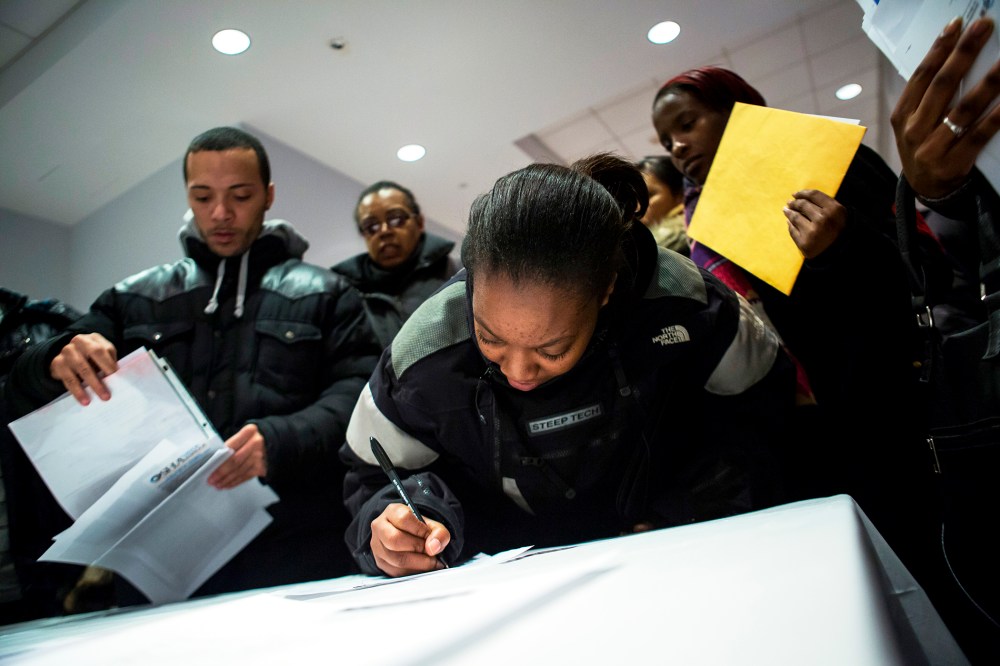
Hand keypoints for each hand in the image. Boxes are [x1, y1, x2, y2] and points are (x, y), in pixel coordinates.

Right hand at [49, 333, 117, 404]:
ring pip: (80, 370)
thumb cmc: (93, 355)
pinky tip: (84, 400)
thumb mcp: (103, 353)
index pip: (100, 350)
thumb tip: (118, 376)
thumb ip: (110, 360)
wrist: (69, 354)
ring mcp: (66, 352)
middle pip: (89, 361)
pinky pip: (68, 380)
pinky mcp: (57, 363)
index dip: (108, 364)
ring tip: (99, 398)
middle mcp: (78, 342)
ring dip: (90, 386)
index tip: (115, 377)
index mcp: (92, 339)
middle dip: (98, 380)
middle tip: (107, 394)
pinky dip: (77, 391)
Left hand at [208, 423, 267, 488]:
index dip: (219, 459)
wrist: (272, 441)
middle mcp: (256, 443)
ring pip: (239, 471)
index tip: (209, 467)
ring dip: (226, 479)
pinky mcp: (262, 467)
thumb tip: (214, 461)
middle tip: (211, 479)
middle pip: (235, 460)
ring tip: (217, 484)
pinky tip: (227, 484)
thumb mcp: (243, 435)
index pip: (230, 446)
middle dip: (221, 472)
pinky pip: (246, 476)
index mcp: (249, 431)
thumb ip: (231, 444)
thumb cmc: (251, 438)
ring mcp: (260, 456)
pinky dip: (235, 482)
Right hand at [371, 503, 449, 576]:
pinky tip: (422, 567)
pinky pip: (397, 572)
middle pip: (395, 540)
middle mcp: (380, 527)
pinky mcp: (380, 563)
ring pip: (396, 559)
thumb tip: (433, 548)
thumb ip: (439, 533)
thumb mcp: (432, 525)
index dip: (420, 529)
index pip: (404, 518)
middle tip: (429, 551)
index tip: (429, 536)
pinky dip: (414, 572)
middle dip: (417, 547)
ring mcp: (377, 546)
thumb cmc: (418, 529)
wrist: (408, 537)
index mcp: (392, 512)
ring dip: (419, 563)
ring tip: (430, 561)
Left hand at [783, 189, 846, 258]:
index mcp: (834, 210)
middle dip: (794, 202)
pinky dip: (790, 224)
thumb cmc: (838, 230)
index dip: (803, 193)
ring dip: (788, 211)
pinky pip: (792, 229)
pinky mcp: (804, 243)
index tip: (795, 194)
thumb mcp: (838, 214)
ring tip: (786, 210)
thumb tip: (800, 197)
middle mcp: (823, 219)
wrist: (840, 253)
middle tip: (790, 202)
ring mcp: (812, 231)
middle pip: (803, 204)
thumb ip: (824, 203)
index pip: (814, 195)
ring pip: (795, 216)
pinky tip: (789, 221)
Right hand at [891, 16, 999, 198]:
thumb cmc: (924, 148)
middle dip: (964, 53)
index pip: (922, 76)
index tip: (957, 25)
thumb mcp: (915, 123)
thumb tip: (954, 57)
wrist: (926, 191)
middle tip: (984, 27)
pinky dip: (996, 117)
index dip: (939, 49)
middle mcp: (914, 130)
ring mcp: (932, 148)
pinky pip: (979, 135)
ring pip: (964, 108)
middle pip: (942, 86)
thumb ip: (928, 95)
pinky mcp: (953, 163)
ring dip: (988, 81)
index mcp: (903, 115)